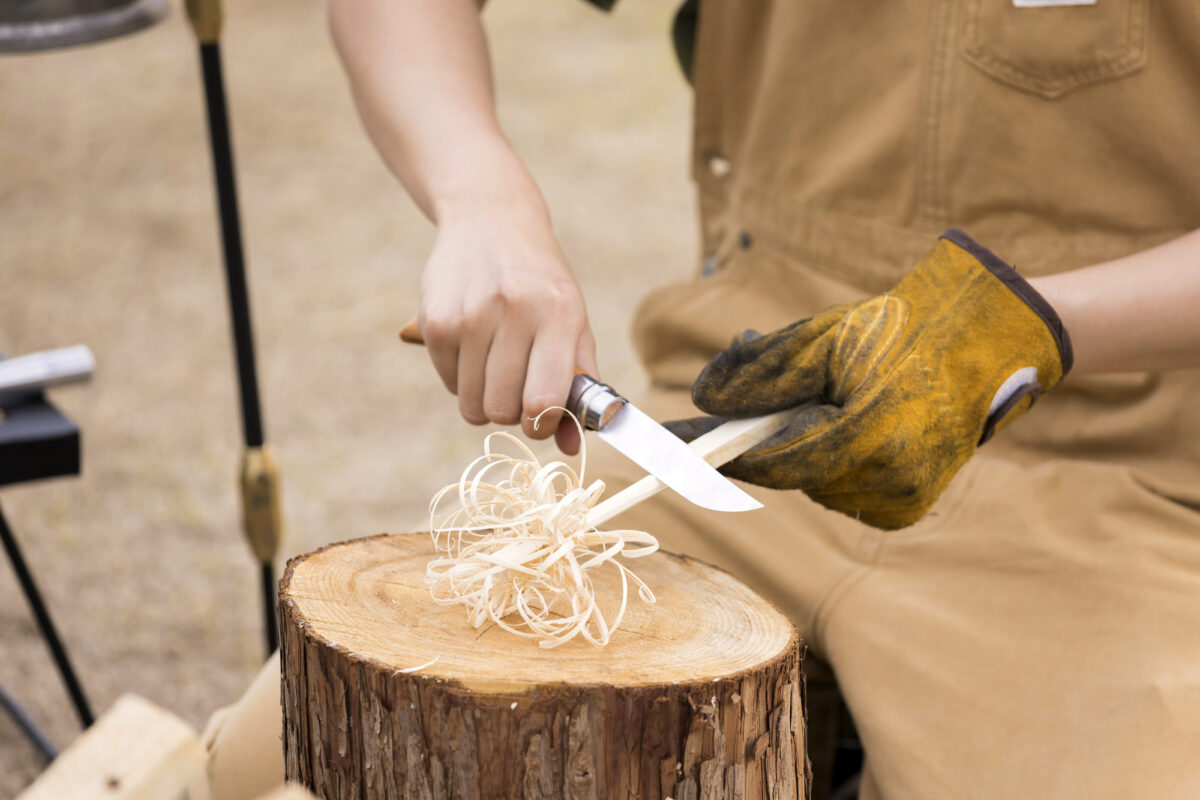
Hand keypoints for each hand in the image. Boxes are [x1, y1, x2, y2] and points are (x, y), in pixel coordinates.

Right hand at [418, 205, 596, 453]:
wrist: (490, 221)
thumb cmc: (542, 284)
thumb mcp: (573, 323)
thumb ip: (578, 386)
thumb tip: (571, 449)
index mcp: (558, 313)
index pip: (543, 400)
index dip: (542, 424)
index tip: (542, 418)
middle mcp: (513, 311)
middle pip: (503, 410)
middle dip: (512, 414)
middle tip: (518, 390)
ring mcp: (469, 315)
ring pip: (472, 404)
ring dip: (486, 400)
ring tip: (497, 367)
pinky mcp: (434, 320)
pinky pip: (449, 384)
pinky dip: (463, 379)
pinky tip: (474, 347)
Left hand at [674, 229, 1072, 528]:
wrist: (987, 342)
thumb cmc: (904, 328)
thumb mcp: (825, 336)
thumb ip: (761, 372)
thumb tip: (701, 400)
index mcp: (870, 435)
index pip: (772, 460)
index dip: (719, 451)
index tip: (670, 446)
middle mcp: (888, 480)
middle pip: (788, 474)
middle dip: (766, 438)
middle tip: (751, 404)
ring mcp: (901, 501)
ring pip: (813, 485)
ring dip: (801, 448)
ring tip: (823, 400)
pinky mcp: (905, 509)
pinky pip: (841, 493)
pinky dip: (830, 464)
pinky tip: (850, 425)